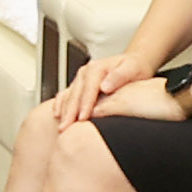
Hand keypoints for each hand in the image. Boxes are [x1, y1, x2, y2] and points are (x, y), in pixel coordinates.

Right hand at [34, 51, 152, 132]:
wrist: (133, 64)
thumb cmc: (134, 68)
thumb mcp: (132, 68)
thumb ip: (119, 75)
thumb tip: (104, 86)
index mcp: (97, 68)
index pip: (88, 88)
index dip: (85, 104)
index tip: (83, 117)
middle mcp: (85, 73)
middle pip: (75, 94)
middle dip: (69, 112)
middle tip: (66, 127)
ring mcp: (80, 79)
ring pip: (68, 96)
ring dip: (63, 112)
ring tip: (61, 127)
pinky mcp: (79, 86)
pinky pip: (66, 95)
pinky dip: (60, 105)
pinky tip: (57, 115)